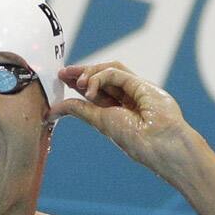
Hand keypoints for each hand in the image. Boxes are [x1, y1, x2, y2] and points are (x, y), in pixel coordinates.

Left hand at [48, 61, 194, 173]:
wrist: (161, 145)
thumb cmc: (135, 140)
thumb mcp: (100, 122)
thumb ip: (80, 110)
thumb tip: (52, 110)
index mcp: (123, 109)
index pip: (99, 89)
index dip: (81, 82)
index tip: (62, 79)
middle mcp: (131, 96)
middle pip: (103, 75)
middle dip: (82, 72)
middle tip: (62, 73)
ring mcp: (138, 88)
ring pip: (110, 69)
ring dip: (90, 72)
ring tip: (77, 83)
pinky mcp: (142, 83)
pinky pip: (116, 71)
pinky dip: (99, 77)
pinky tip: (89, 89)